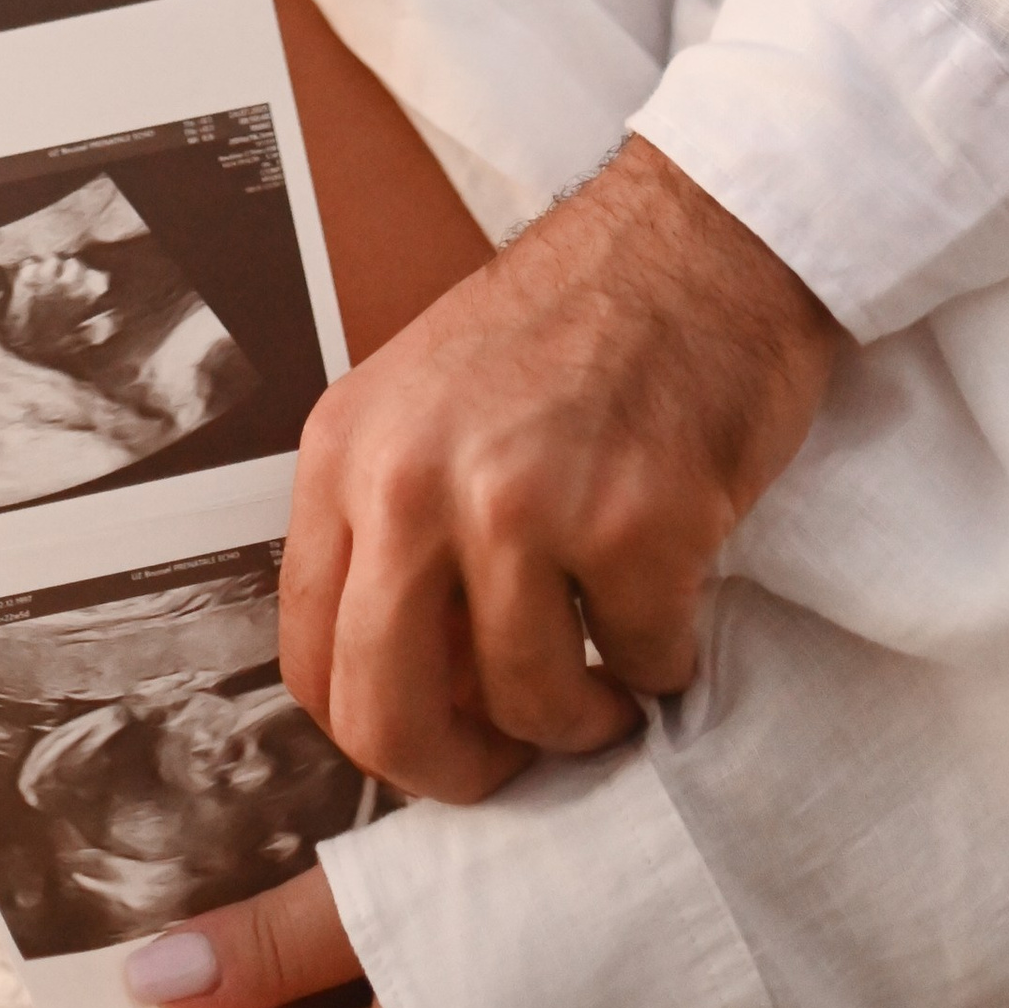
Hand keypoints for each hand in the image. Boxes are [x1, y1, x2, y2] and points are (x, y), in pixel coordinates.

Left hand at [282, 137, 837, 800]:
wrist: (700, 235)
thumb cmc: (577, 320)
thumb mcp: (427, 403)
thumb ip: (392, 527)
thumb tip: (406, 686)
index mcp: (346, 451)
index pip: (308, 657)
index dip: (371, 734)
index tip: (430, 742)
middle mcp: (414, 479)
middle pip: (387, 712)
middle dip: (456, 772)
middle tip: (509, 767)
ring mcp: (524, 501)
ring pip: (528, 705)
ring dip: (580, 721)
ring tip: (609, 679)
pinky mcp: (638, 522)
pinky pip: (643, 664)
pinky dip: (664, 664)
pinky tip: (670, 610)